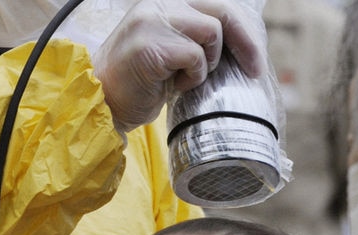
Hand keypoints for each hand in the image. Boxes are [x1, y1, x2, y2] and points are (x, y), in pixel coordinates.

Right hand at [93, 0, 266, 132]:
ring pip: (211, 31)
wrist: (102, 102)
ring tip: (186, 78)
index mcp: (166, 1)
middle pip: (222, 10)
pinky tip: (174, 85)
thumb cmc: (139, 84)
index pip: (218, 3)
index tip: (254, 58)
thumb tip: (243, 44)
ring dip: (207, 63)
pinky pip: (195, 56)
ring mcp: (153, 19)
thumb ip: (197, 38)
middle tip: (254, 70)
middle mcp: (159, 2)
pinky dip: (192, 76)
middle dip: (246, 42)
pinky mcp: (151, 43)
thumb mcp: (172, 52)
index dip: (243, 29)